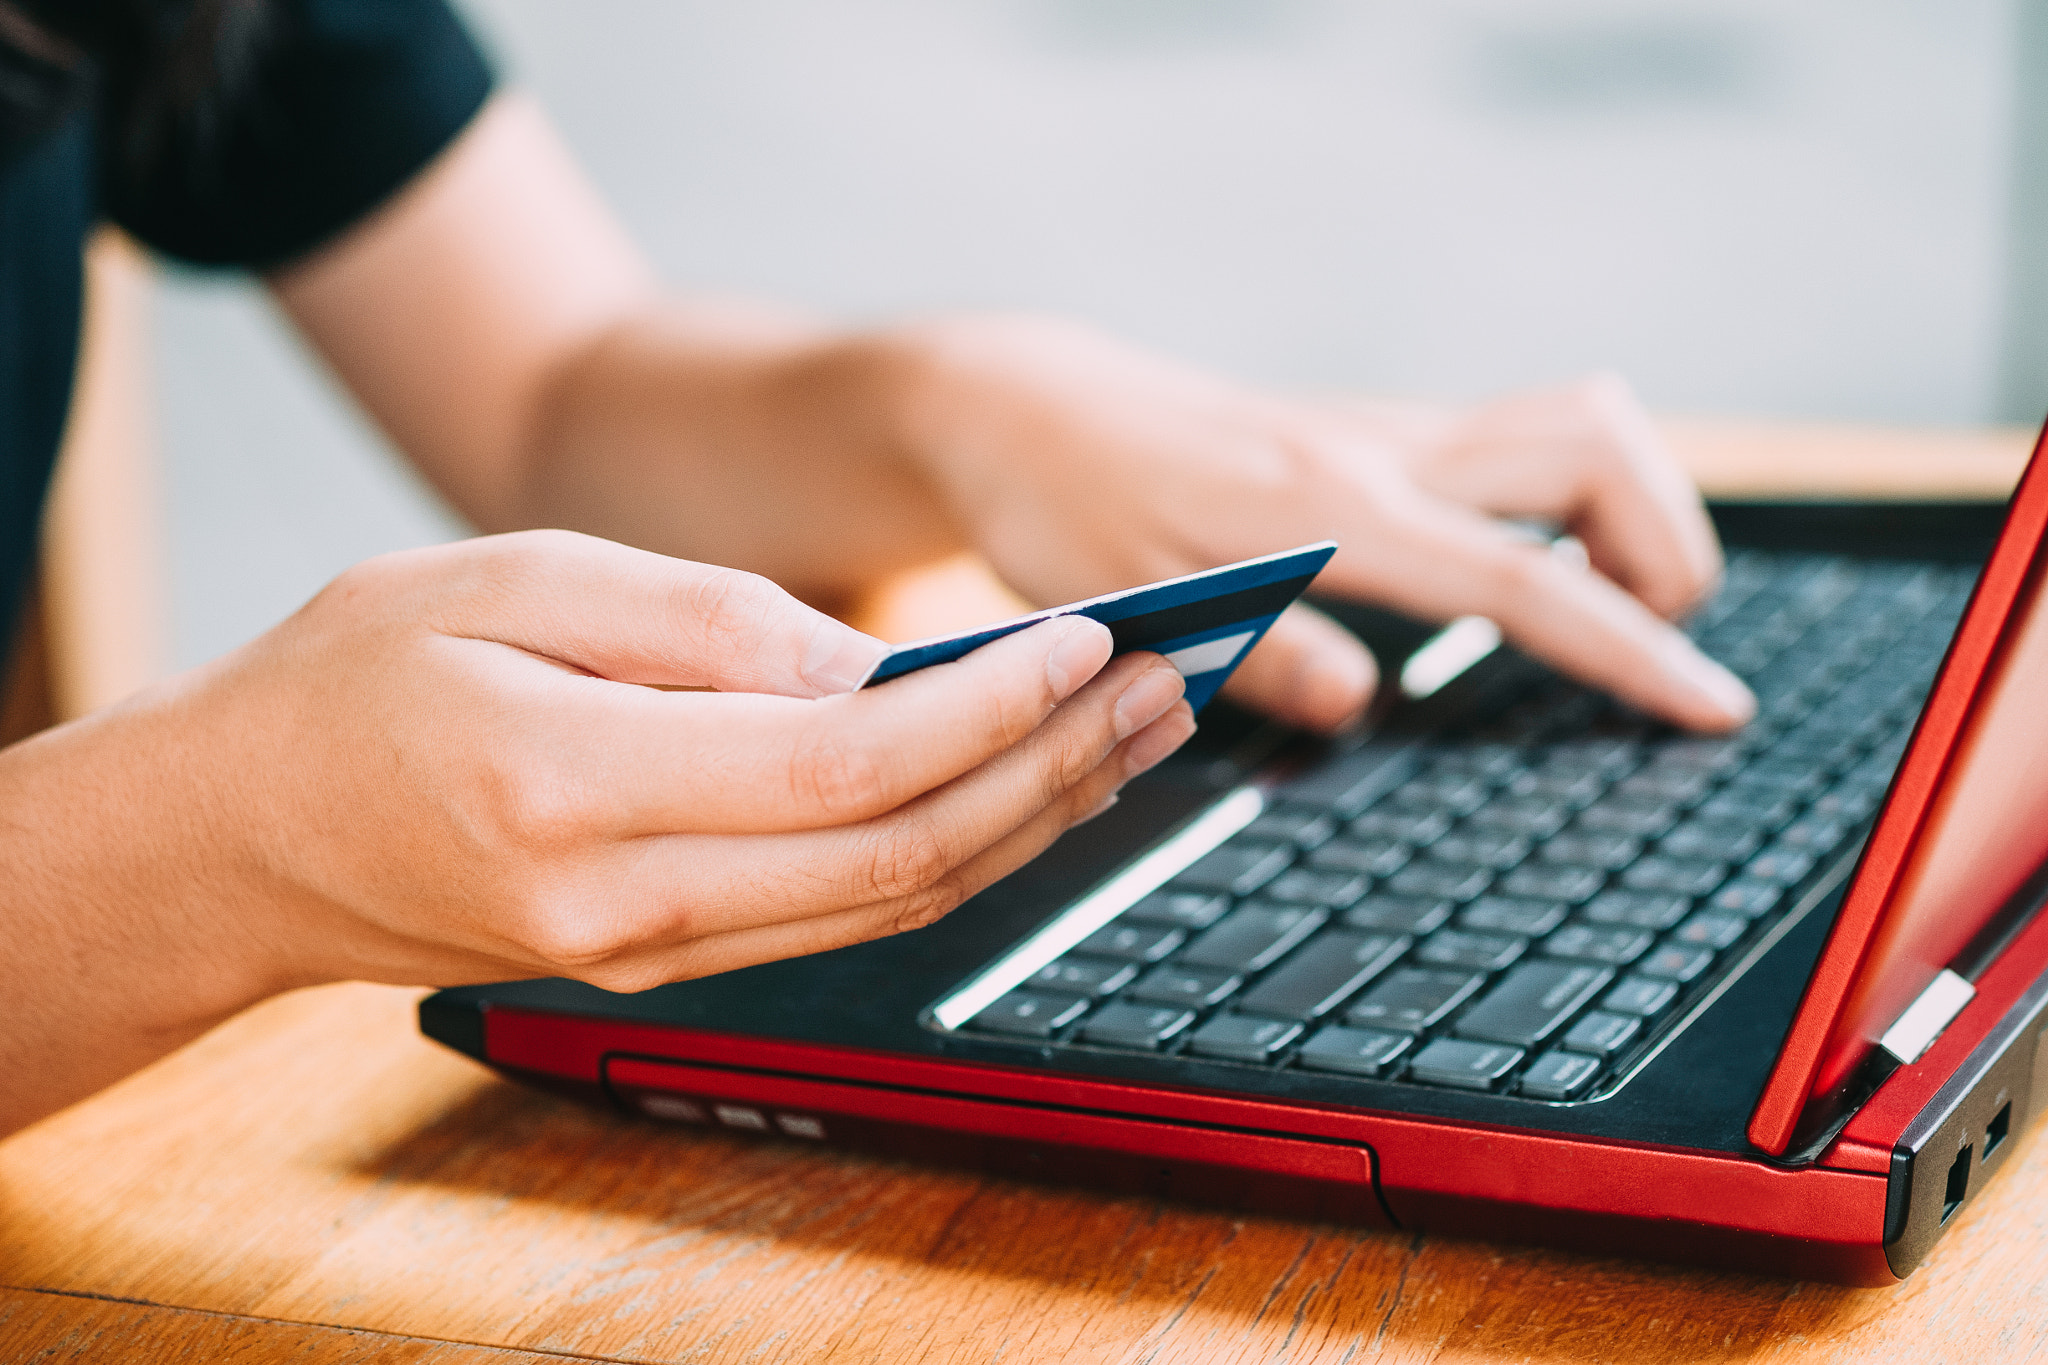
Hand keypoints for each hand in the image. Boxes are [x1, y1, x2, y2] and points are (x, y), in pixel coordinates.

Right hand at [0, 531, 1192, 1129]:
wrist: (237, 839)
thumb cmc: (348, 678)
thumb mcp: (500, 576)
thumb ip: (692, 621)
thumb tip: (867, 665)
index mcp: (573, 787)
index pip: (843, 768)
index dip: (987, 707)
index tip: (1086, 638)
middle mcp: (623, 902)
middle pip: (900, 854)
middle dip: (1053, 769)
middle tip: (1166, 685)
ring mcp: (648, 953)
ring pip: (894, 905)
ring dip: (1029, 820)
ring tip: (1133, 737)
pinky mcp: (662, 963)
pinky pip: (845, 920)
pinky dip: (953, 853)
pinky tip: (1021, 791)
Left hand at [877, 316, 1752, 734]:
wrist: (1025, 407)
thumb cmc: (1065, 507)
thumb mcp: (1131, 608)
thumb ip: (1254, 655)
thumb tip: (1363, 705)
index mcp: (1325, 507)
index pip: (1519, 576)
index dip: (1629, 648)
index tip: (1713, 707)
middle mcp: (1377, 451)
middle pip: (1596, 445)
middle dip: (1670, 546)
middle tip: (1653, 646)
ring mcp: (1385, 433)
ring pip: (1573, 426)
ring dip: (1633, 512)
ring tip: (1607, 614)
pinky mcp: (1377, 435)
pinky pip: (1519, 443)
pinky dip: (1574, 504)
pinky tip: (1537, 574)